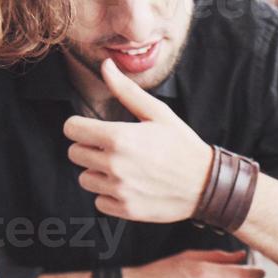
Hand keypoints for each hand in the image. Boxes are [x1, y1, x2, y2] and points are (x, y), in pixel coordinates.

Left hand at [65, 59, 214, 223]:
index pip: (71, 129)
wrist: (206, 184)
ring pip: (85, 179)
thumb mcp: (157, 113)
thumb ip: (126, 91)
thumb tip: (106, 66)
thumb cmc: (183, 146)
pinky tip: (128, 186)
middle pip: (74, 154)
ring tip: (121, 169)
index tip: (92, 130)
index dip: (80, 127)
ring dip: (97, 173)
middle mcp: (114, 165)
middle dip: (89, 149)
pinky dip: (109, 195)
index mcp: (119, 137)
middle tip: (111, 149)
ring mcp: (119, 189)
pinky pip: (99, 201)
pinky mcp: (126, 209)